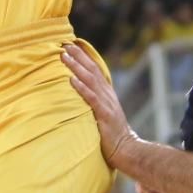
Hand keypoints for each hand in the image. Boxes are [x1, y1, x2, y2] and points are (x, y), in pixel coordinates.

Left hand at [63, 43, 137, 170]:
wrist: (126, 149)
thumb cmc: (111, 133)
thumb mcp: (104, 112)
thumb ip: (94, 100)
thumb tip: (79, 92)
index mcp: (107, 93)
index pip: (95, 69)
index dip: (84, 56)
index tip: (72, 44)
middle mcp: (107, 94)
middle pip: (92, 70)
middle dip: (79, 56)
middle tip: (65, 44)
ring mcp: (106, 104)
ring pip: (90, 80)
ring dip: (76, 67)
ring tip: (65, 56)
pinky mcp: (104, 115)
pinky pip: (91, 99)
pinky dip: (81, 88)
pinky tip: (72, 80)